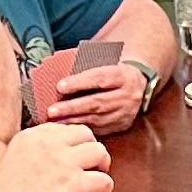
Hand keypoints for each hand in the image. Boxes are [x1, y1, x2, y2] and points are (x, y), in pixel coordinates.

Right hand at [0, 120, 114, 191]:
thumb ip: (34, 153)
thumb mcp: (11, 161)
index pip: (64, 129)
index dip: (74, 145)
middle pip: (86, 135)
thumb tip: (57, 154)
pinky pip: (104, 180)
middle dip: (91, 150)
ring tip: (95, 183)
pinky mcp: (75, 185)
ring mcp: (63, 163)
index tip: (74, 159)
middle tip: (90, 168)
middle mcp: (48, 143)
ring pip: (100, 153)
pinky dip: (104, 189)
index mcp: (31, 135)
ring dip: (101, 168)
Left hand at [33, 52, 149, 133]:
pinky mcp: (123, 125)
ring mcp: (126, 112)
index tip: (59, 86)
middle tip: (51, 110)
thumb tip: (54, 65)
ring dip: (74, 120)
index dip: (79, 82)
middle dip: (72, 107)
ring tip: (54, 122)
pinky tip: (67, 128)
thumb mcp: (107, 62)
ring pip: (98, 118)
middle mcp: (128, 95)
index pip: (100, 78)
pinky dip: (82, 128)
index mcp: (123, 75)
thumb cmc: (113, 71)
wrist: (139, 85)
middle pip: (98, 102)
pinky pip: (101, 129)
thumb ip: (86, 64)